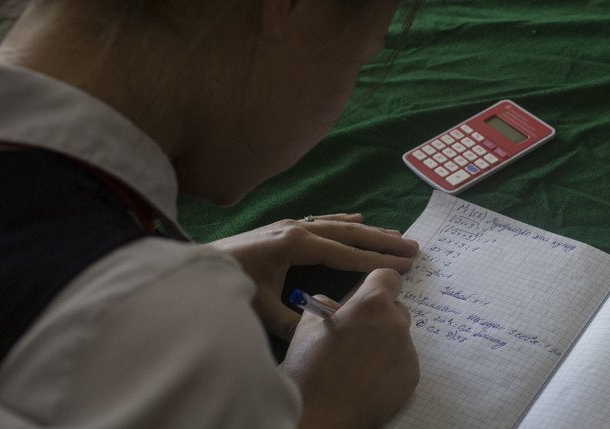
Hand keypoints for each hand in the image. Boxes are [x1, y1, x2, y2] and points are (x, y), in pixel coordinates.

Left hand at [207, 214, 418, 339]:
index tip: (403, 266)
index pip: (345, 254)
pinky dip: (343, 221)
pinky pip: (322, 221)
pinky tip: (356, 218)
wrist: (196, 262)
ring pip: (339, 225)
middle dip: (383, 241)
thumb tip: (320, 332)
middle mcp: (297, 228)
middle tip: (413, 247)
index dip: (375, 261)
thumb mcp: (259, 306)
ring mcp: (291, 224)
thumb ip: (291, 320)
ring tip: (395, 234)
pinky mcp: (284, 227)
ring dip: (368, 231)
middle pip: (350, 234)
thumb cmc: (227, 282)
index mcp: (296, 244)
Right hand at [282, 269, 419, 428]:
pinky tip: (367, 378)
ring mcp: (408, 352)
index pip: (388, 277)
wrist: (322, 416)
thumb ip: (327, 306)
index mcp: (372, 305)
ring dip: (383, 342)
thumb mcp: (307, 326)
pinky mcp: (412, 376)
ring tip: (358, 362)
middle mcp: (397, 324)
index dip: (376, 284)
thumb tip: (337, 306)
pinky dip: (389, 365)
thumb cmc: (310, 369)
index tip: (367, 295)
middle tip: (355, 334)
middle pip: (395, 308)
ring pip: (398, 336)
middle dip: (378, 316)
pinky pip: (402, 361)